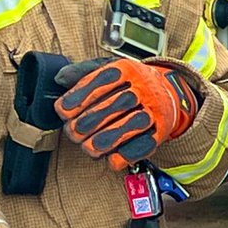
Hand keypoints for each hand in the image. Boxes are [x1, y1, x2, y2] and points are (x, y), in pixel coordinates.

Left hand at [55, 58, 196, 170]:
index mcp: (127, 69)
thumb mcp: (107, 70)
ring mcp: (155, 110)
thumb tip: (60, 79)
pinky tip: (111, 158)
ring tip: (89, 147)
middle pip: (120, 102)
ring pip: (134, 123)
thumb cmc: (129, 84)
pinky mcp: (161, 131)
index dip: (80, 97)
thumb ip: (82, 74)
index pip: (103, 80)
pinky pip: (146, 144)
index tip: (63, 111)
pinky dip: (127, 154)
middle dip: (92, 120)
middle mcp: (144, 87)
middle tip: (74, 132)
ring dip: (108, 139)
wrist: (167, 93)